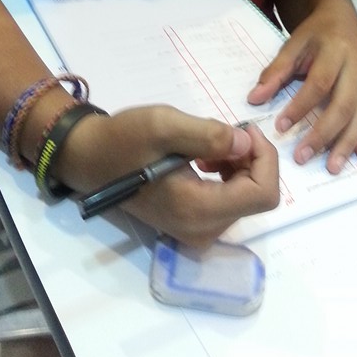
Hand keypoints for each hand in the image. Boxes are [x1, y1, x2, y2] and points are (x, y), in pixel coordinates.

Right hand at [58, 106, 279, 247]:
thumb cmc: (124, 140)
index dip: (265, 158)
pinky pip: (229, 201)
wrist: (91, 159)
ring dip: (240, 165)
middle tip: (228, 131)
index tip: (244, 129)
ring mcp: (198, 231)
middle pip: (257, 196)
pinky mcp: (193, 224)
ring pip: (246, 198)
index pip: (262, 194)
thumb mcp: (164, 125)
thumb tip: (246, 145)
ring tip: (210, 143)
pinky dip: (228, 174)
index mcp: (198, 209)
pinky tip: (205, 157)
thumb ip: (209, 135)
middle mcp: (202, 230)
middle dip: (252, 159)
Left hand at [247, 0, 356, 173]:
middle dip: (323, 134)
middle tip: (303, 157)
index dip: (300, 107)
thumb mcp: (292, 44)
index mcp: (334, 51)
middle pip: (343, 106)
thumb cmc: (314, 33)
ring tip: (332, 166)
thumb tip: (254, 99)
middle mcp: (356, 67)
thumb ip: (275, 71)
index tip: (281, 127)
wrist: (341, 17)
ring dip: (347, 143)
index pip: (318, 84)